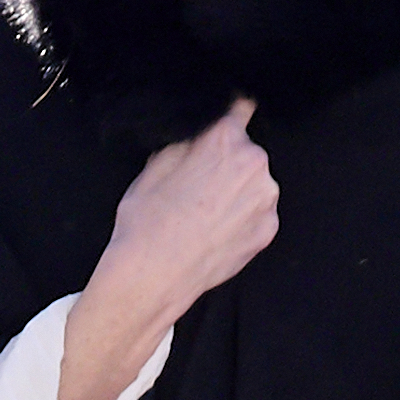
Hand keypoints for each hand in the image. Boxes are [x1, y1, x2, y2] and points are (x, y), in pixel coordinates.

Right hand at [53, 98, 278, 399]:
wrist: (140, 293)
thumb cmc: (133, 232)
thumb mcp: (148, 173)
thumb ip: (184, 140)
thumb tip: (206, 113)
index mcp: (224, 145)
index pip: (242, 106)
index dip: (228, 112)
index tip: (220, 117)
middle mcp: (255, 172)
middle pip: (248, 150)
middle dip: (223, 164)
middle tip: (186, 189)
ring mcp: (265, 208)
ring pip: (254, 185)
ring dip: (231, 196)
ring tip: (192, 221)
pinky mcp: (265, 238)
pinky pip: (256, 217)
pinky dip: (237, 224)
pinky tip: (204, 240)